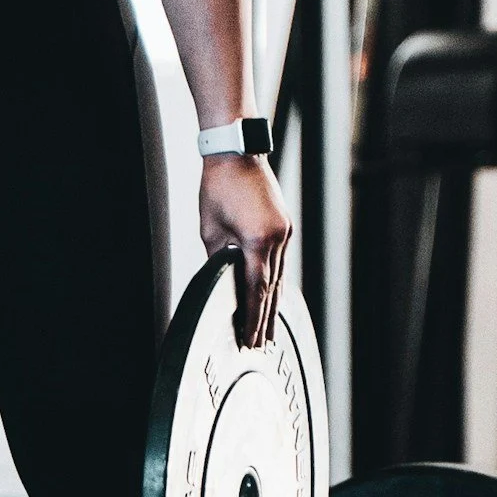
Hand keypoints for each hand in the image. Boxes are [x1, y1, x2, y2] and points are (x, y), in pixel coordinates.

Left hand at [200, 155, 291, 347]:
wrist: (238, 151)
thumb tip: (225, 284)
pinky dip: (276, 281)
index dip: (252, 318)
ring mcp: (285, 231)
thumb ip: (220, 261)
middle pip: (272, 289)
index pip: (255, 290)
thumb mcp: (211, 230)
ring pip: (280, 277)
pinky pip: (281, 261)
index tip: (248, 339)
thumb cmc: (218, 186)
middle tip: (260, 345)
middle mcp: (277, 237)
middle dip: (264, 319)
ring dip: (273, 304)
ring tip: (268, 329)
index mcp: (257, 240)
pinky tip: (273, 297)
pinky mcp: (285, 225)